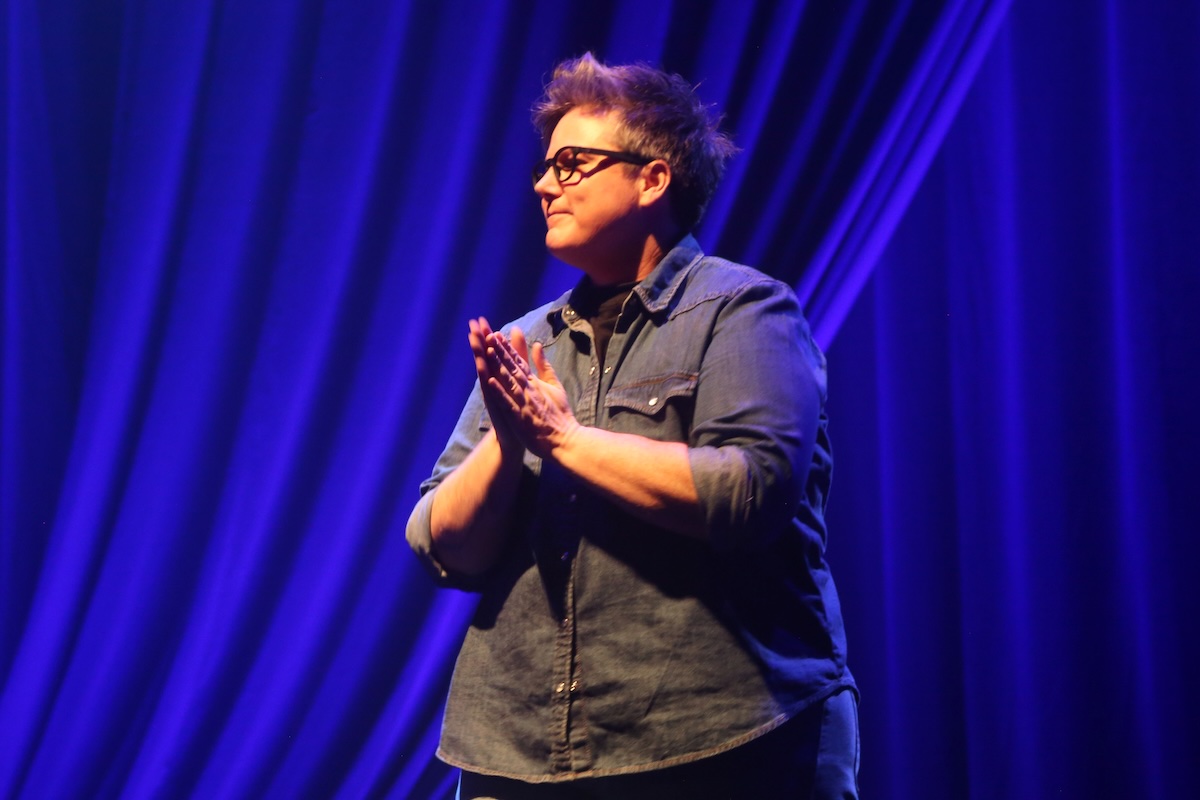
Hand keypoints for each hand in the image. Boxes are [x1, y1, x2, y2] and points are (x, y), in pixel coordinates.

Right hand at [468, 317, 523, 455]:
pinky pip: (491, 391)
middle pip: (486, 357)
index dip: (488, 336)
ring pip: (485, 371)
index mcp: (501, 375)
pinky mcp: (496, 406)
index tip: (481, 319)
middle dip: (480, 341)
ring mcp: (493, 394)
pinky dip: (487, 381)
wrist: (516, 436)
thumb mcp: (521, 379)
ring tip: (473, 340)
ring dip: (479, 356)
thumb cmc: (519, 408)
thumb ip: (521, 358)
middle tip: (472, 324)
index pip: (493, 352)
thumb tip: (520, 339)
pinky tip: (483, 370)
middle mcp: (494, 382)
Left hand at [483, 326, 578, 459]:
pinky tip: (490, 382)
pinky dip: (500, 393)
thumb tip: (537, 345)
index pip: (520, 362)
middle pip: (513, 368)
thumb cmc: (560, 415)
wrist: (565, 440)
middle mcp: (529, 390)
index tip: (497, 335)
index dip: (508, 348)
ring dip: (499, 367)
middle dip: (500, 352)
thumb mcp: (555, 385)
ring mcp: (525, 403)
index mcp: (536, 383)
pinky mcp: (521, 418)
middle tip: (489, 336)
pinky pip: (508, 403)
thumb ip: (545, 366)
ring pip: (509, 382)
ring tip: (488, 352)